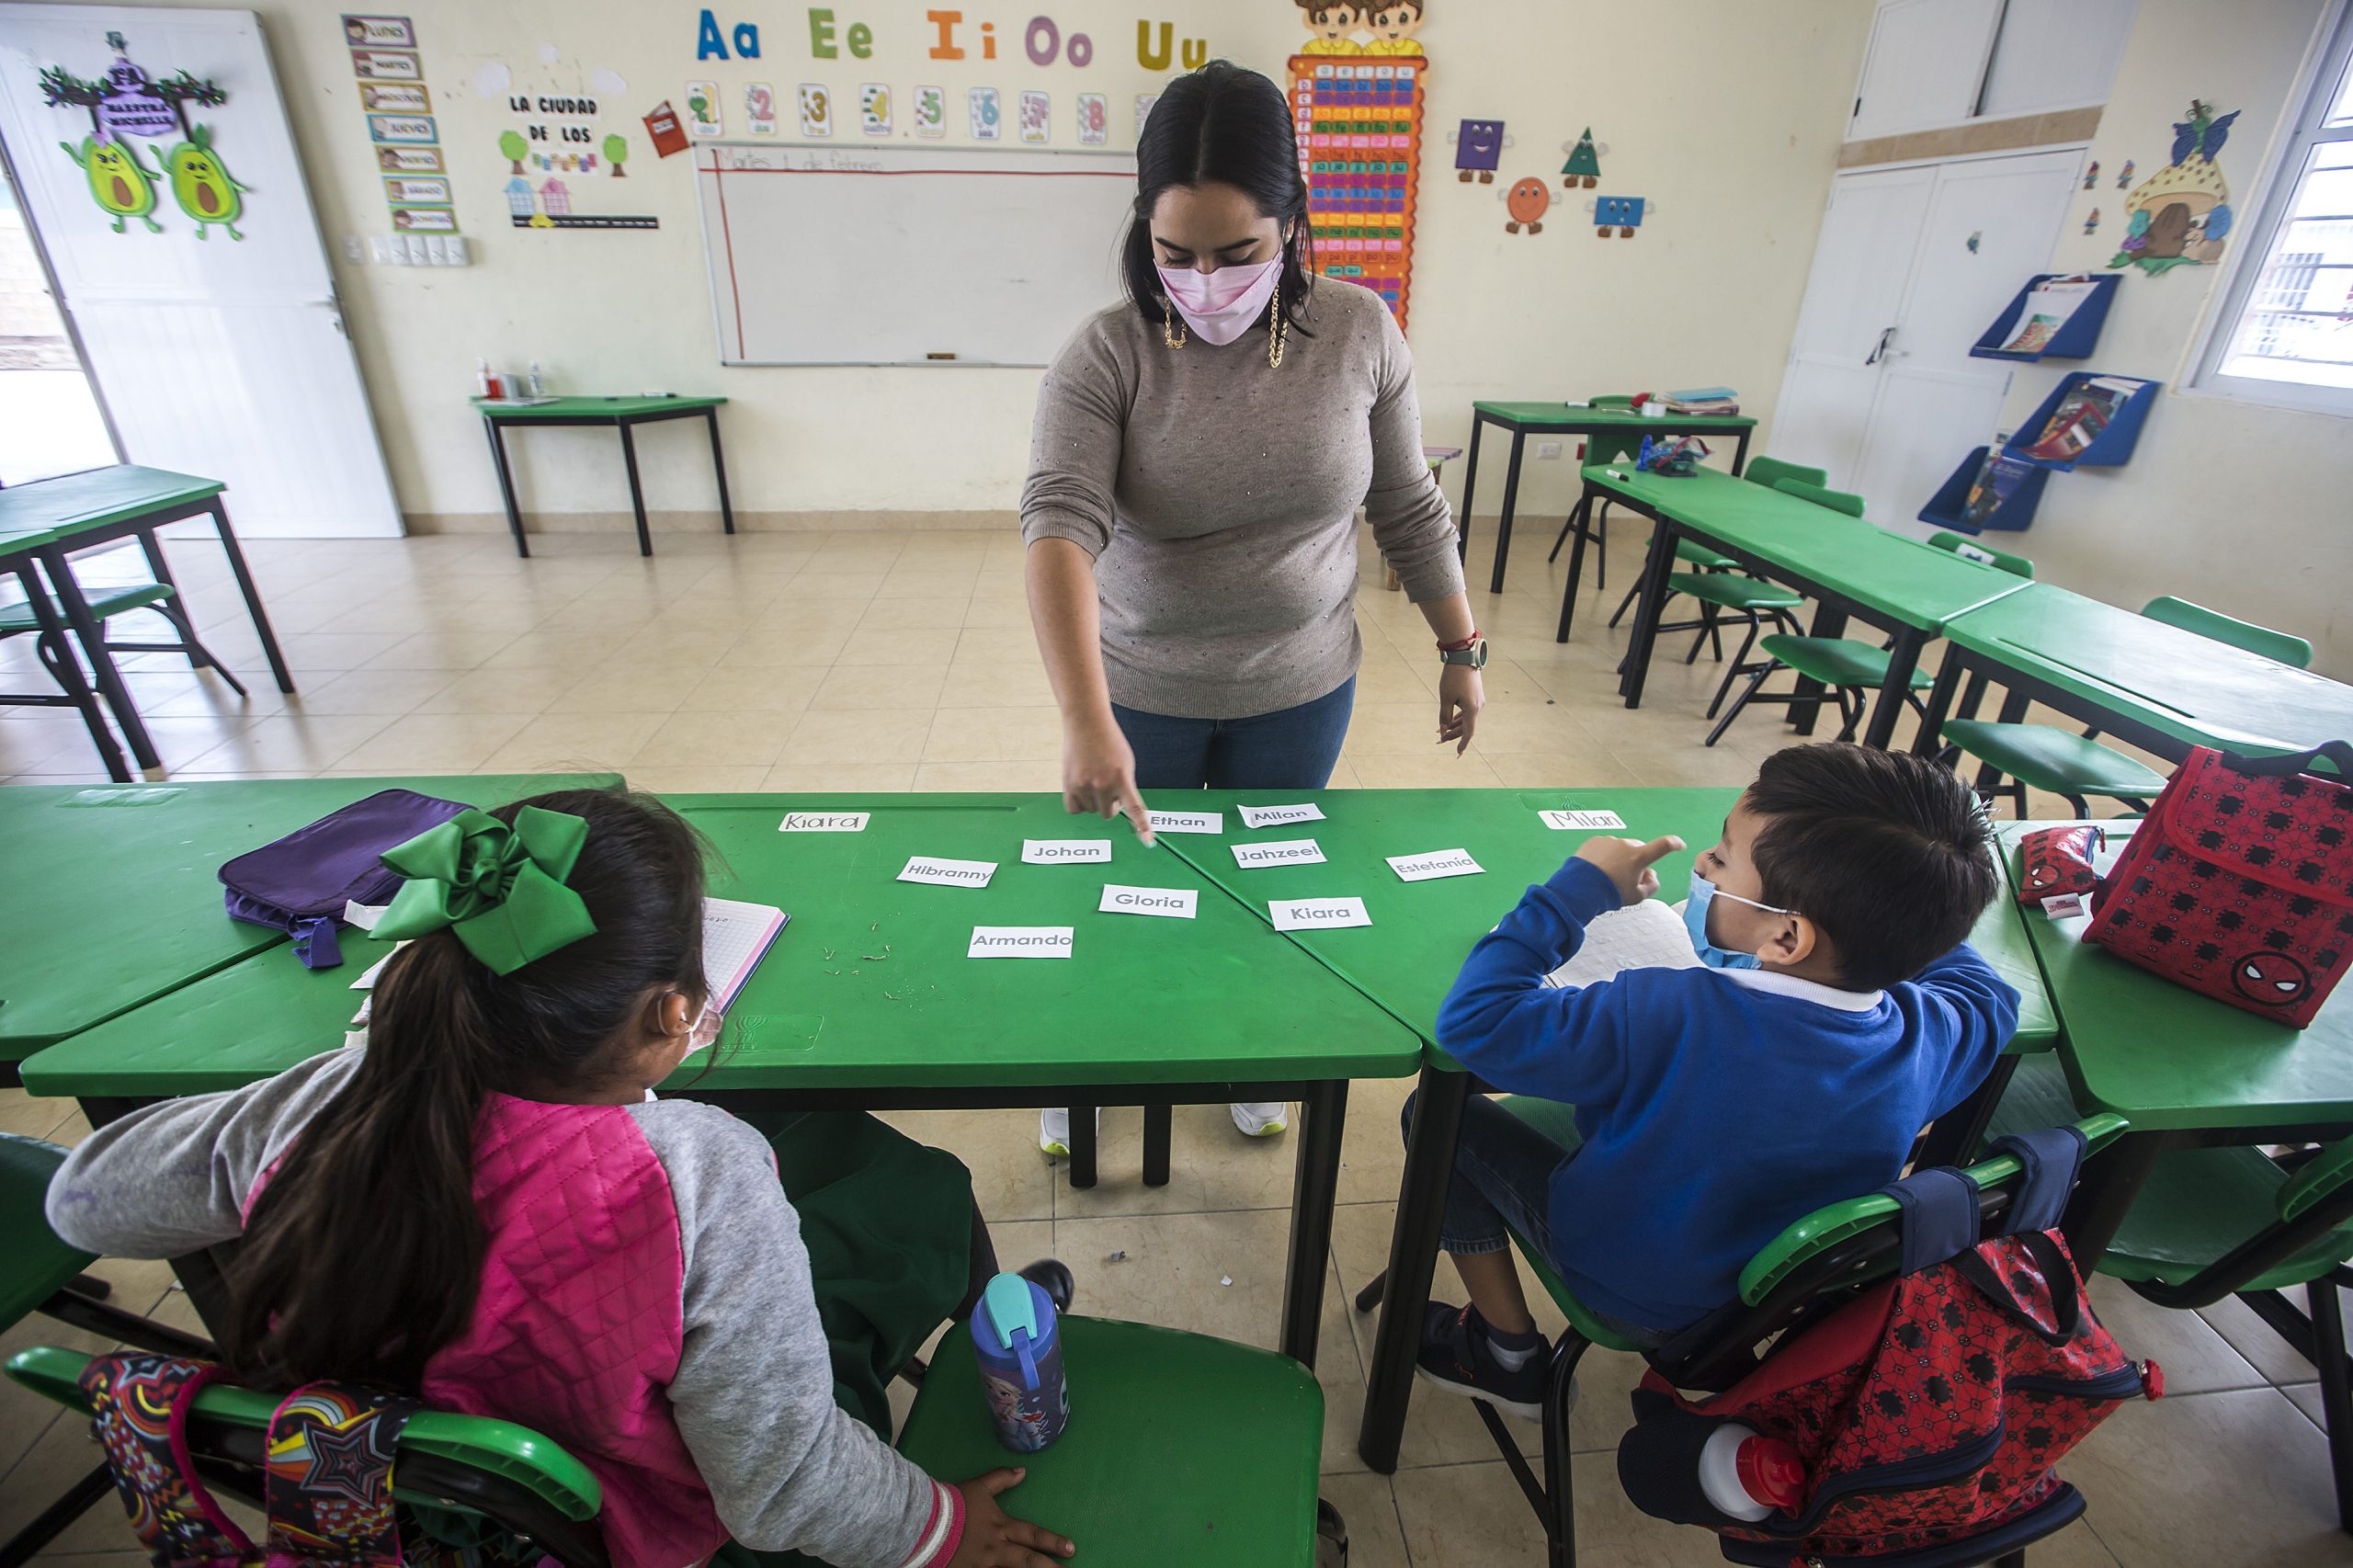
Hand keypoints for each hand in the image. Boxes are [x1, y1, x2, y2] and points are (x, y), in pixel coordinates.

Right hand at [949, 1469, 1074, 1565]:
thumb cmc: (953, 1503)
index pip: (1033, 1535)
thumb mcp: (979, 1487)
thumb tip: (1022, 1471)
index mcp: (1001, 1527)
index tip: (1071, 1549)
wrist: (926, 1522)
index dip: (1053, 1542)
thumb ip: (1001, 1479)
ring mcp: (982, 1565)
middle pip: (1028, 1561)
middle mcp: (996, 1549)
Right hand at [1063, 711, 1152, 844]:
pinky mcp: (1069, 785)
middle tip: (1108, 785)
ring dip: (1094, 800)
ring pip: (1092, 810)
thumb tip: (1117, 806)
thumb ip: (1124, 785)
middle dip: (1110, 804)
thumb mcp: (1125, 762)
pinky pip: (1075, 809)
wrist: (1086, 723)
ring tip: (1093, 777)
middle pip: (1109, 814)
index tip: (1148, 841)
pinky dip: (1079, 803)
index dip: (1142, 826)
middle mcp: (1103, 784)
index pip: (1135, 807)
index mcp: (1122, 778)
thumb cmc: (1109, 742)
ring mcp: (1084, 786)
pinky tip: (1081, 786)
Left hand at [1437, 664, 1483, 755]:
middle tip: (1439, 741)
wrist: (1463, 656)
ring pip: (1466, 719)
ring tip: (1441, 733)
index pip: (1468, 732)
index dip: (1463, 744)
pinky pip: (1467, 711)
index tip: (1458, 754)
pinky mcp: (1475, 696)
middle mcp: (1478, 706)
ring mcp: (1478, 701)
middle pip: (1466, 727)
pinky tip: (1449, 722)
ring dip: (1454, 726)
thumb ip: (1444, 716)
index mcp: (1472, 709)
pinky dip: (1458, 718)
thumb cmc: (1453, 677)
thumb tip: (1443, 731)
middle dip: (1453, 735)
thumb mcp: (1445, 698)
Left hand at [1573, 834, 1684, 905]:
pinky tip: (1596, 869)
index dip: (1674, 844)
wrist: (1579, 888)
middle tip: (1626, 878)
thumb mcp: (1636, 897)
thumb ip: (1651, 886)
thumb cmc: (1609, 894)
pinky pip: (1604, 847)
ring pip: (1620, 849)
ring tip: (1606, 876)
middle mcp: (1625, 845)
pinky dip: (1603, 856)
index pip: (1663, 846)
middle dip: (1636, 860)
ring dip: (1618, 858)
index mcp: (1639, 857)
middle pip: (1638, 850)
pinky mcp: (1594, 841)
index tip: (1679, 844)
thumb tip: (1651, 875)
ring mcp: (1609, 841)